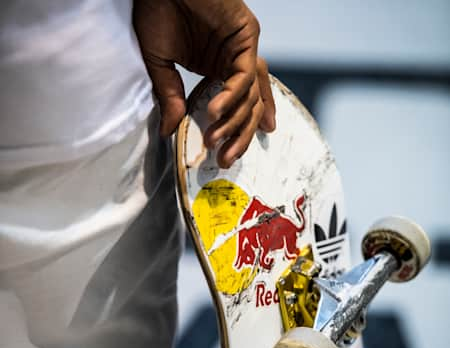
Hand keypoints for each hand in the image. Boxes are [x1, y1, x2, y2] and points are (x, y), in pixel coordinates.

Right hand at [133, 0, 275, 167]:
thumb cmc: (156, 9)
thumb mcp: (158, 63)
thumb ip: (169, 97)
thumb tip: (167, 132)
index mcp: (217, 66)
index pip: (237, 106)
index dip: (234, 131)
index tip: (225, 155)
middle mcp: (235, 59)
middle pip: (250, 105)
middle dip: (240, 135)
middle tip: (227, 159)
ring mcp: (243, 46)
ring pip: (251, 93)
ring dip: (235, 120)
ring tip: (214, 139)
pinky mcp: (246, 33)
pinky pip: (245, 74)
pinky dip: (231, 95)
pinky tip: (215, 111)